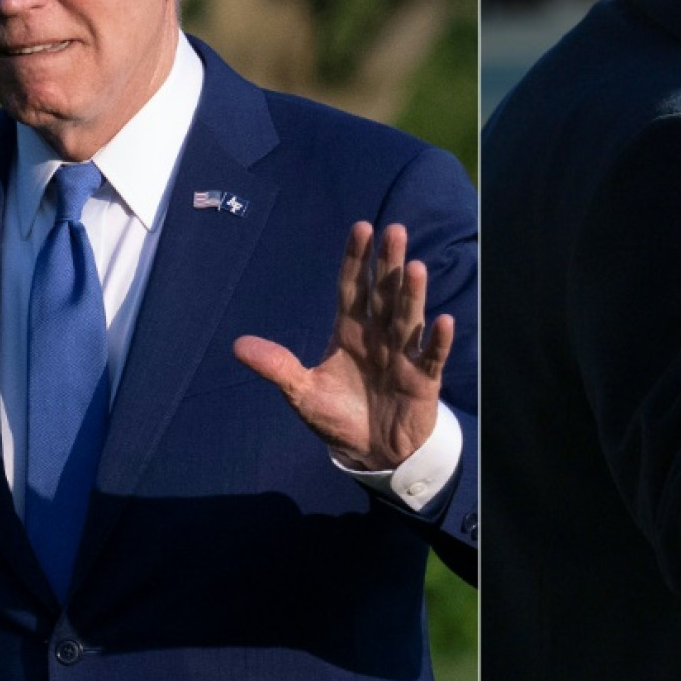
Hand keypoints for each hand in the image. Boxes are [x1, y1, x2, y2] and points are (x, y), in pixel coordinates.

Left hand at [233, 222, 453, 470]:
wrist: (374, 452)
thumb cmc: (340, 415)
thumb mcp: (303, 393)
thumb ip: (277, 366)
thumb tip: (237, 345)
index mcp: (350, 332)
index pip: (353, 288)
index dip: (356, 260)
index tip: (361, 227)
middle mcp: (379, 335)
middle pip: (384, 293)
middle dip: (388, 264)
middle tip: (393, 230)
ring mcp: (403, 354)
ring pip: (408, 318)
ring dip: (413, 294)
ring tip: (415, 267)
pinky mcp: (423, 379)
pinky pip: (431, 357)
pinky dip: (437, 341)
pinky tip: (443, 321)